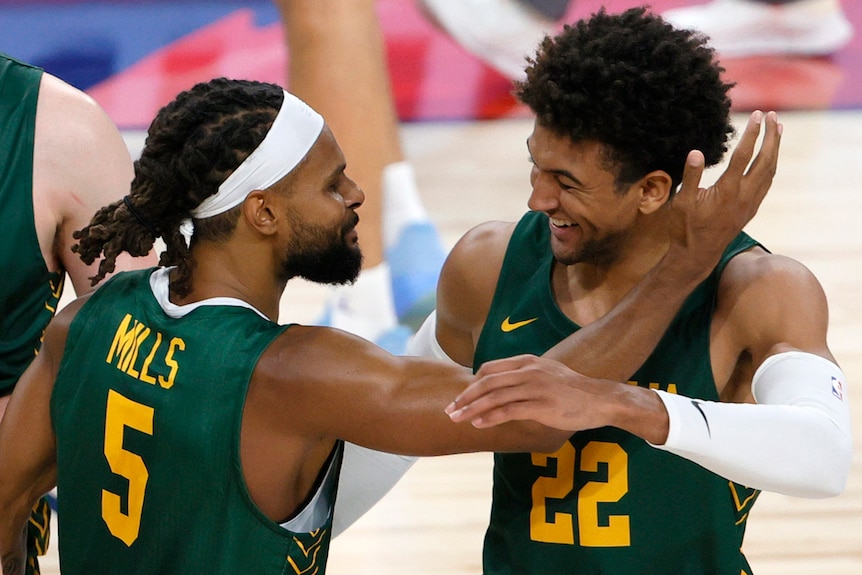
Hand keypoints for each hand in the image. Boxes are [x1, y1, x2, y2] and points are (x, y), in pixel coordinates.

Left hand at [445, 354, 611, 431]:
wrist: (601, 399)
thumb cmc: (573, 391)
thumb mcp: (546, 374)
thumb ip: (525, 377)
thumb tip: (502, 387)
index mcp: (528, 361)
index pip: (490, 368)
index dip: (472, 383)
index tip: (462, 396)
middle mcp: (529, 371)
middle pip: (487, 381)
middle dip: (465, 396)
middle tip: (450, 409)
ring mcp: (536, 387)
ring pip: (495, 397)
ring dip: (472, 408)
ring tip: (458, 419)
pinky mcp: (543, 405)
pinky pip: (509, 410)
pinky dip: (490, 417)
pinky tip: (478, 424)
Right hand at [667, 110, 781, 275]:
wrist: (697, 255)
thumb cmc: (685, 228)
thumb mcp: (682, 202)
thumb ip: (690, 176)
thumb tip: (696, 152)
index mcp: (727, 191)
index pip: (743, 155)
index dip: (751, 133)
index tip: (755, 115)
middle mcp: (744, 195)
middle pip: (764, 160)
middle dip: (770, 136)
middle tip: (772, 116)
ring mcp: (750, 203)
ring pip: (770, 171)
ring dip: (774, 149)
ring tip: (777, 130)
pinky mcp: (751, 209)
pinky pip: (767, 182)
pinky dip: (771, 165)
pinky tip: (770, 158)